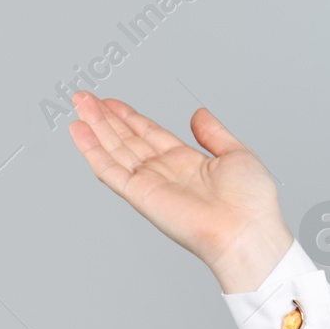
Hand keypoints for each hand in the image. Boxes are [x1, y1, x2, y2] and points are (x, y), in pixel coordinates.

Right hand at [67, 90, 294, 292]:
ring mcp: (150, 183)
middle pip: (127, 139)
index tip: (111, 102)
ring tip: (78, 103)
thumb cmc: (251, 203)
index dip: (130, 117)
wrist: (246, 231)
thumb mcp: (237, 154)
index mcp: (187, 163)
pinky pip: (110, 170)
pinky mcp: (140, 195)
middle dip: (105, 117)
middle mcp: (165, 172)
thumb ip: (214, 134)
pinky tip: (79, 131)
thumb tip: (199, 114)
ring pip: (114, 149)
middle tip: (84, 97)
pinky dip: (92, 150)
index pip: (150, 134)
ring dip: (94, 126)